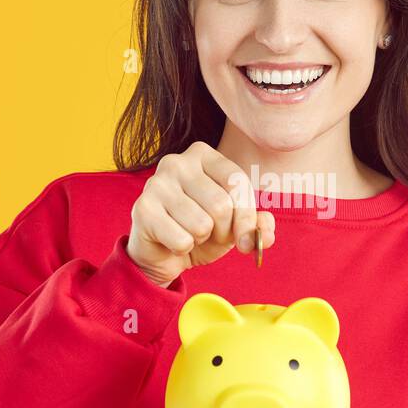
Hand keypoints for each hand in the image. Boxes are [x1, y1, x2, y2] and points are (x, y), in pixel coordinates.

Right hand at [126, 141, 276, 287]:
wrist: (162, 253)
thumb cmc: (201, 231)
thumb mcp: (234, 226)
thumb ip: (257, 226)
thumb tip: (265, 233)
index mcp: (202, 154)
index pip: (238, 182)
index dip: (246, 216)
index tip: (242, 235)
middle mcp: (177, 162)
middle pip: (221, 205)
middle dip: (223, 231)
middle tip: (209, 234)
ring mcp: (156, 183)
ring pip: (202, 225)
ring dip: (201, 240)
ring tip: (189, 234)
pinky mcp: (143, 209)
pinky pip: (182, 240)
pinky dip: (183, 249)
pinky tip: (172, 241)